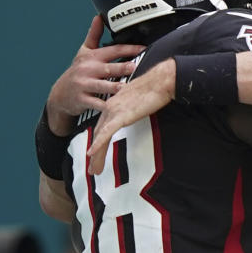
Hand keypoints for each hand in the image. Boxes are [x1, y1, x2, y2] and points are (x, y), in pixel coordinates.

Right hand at [45, 15, 142, 131]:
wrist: (60, 94)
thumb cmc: (77, 72)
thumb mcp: (83, 52)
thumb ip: (93, 35)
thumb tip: (99, 17)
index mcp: (93, 57)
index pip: (113, 50)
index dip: (128, 49)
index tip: (143, 49)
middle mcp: (88, 70)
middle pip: (108, 68)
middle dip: (121, 67)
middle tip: (134, 67)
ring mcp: (85, 85)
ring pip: (102, 86)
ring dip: (113, 87)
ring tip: (125, 88)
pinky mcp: (82, 100)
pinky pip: (95, 103)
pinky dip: (104, 106)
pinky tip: (113, 108)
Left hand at [88, 60, 175, 174]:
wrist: (160, 81)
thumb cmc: (154, 90)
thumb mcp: (140, 102)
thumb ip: (134, 109)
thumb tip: (138, 114)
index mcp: (114, 105)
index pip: (103, 127)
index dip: (99, 143)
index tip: (97, 156)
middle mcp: (110, 108)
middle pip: (99, 135)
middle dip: (95, 154)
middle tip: (93, 169)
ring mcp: (114, 112)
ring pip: (100, 137)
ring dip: (96, 155)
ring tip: (93, 170)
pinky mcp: (120, 116)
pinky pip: (106, 133)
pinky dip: (98, 144)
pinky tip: (92, 154)